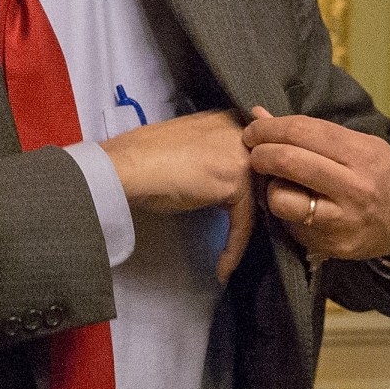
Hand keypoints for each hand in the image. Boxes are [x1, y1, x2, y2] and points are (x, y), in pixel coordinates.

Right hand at [102, 110, 254, 281]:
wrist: (125, 167)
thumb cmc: (141, 159)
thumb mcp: (187, 146)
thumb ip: (210, 152)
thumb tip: (221, 174)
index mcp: (226, 119)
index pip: (256, 151)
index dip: (254, 181)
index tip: (249, 207)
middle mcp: (239, 131)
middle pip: (264, 174)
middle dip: (259, 204)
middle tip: (245, 234)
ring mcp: (240, 155)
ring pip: (257, 200)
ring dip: (246, 230)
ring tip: (233, 255)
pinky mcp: (236, 182)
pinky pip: (244, 222)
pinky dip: (233, 248)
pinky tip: (223, 268)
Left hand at [243, 107, 389, 264]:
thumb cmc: (383, 173)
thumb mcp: (360, 143)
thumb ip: (312, 132)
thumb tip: (259, 115)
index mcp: (361, 154)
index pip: (302, 132)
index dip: (270, 128)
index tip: (254, 129)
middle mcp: (353, 188)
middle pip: (288, 162)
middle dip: (260, 153)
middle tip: (255, 152)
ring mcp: (342, 221)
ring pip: (282, 200)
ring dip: (270, 188)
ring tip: (279, 183)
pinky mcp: (332, 246)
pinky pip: (291, 226)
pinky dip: (287, 213)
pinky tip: (298, 206)